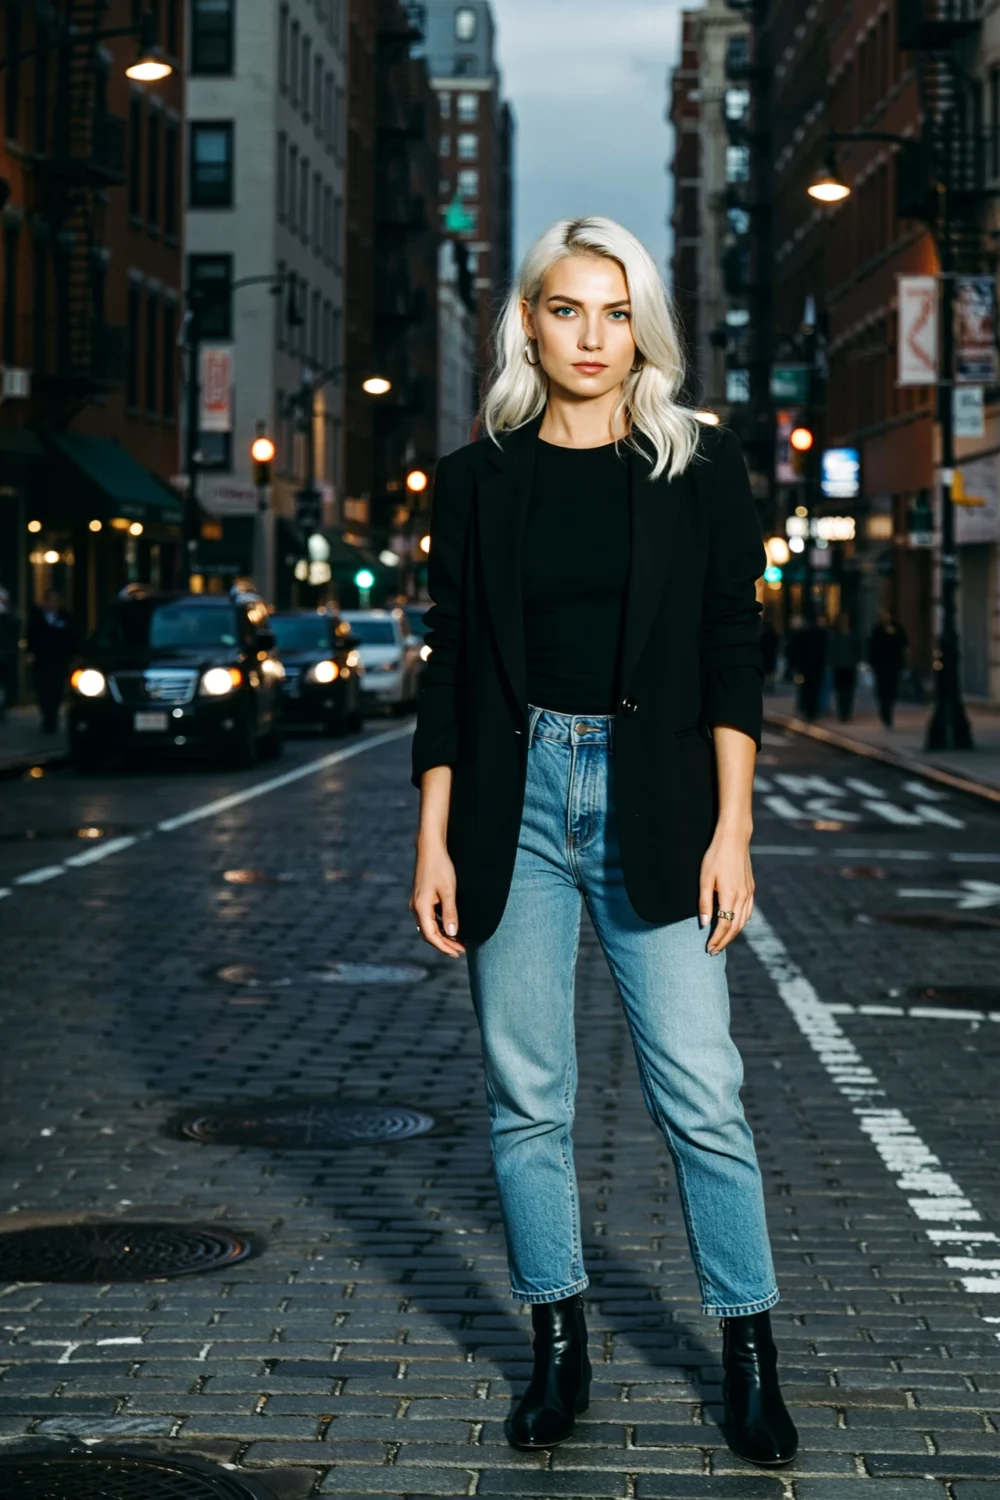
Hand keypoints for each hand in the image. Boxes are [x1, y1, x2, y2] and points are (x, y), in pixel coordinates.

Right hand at [409, 839, 465, 957]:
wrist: (430, 847)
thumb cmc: (440, 866)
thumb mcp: (448, 890)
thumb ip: (450, 912)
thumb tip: (453, 933)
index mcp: (421, 907)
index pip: (431, 936)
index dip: (444, 947)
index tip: (458, 953)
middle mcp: (416, 907)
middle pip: (428, 934)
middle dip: (444, 944)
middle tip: (461, 950)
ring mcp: (417, 902)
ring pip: (428, 926)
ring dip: (442, 936)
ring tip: (458, 941)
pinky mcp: (421, 897)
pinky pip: (428, 918)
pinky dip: (439, 925)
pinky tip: (451, 926)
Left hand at [698, 830, 753, 955]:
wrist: (734, 839)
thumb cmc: (715, 856)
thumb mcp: (704, 879)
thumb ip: (704, 903)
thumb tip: (704, 924)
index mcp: (730, 895)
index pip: (724, 925)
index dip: (716, 939)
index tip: (708, 949)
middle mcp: (743, 897)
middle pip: (735, 927)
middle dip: (724, 941)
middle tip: (713, 951)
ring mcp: (749, 893)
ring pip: (743, 921)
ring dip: (733, 934)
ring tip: (722, 942)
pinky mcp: (751, 888)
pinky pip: (748, 912)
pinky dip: (741, 923)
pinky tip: (735, 925)